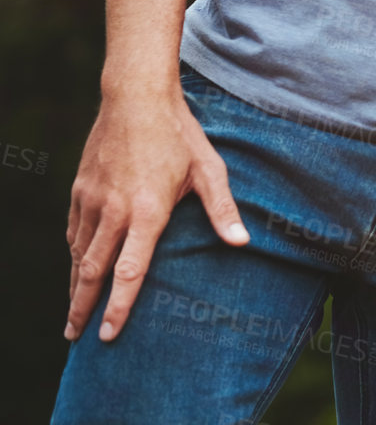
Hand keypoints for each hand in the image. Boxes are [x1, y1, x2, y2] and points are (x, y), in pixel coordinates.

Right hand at [65, 88, 249, 342]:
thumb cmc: (180, 135)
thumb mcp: (209, 169)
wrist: (136, 97)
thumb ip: (222, 209)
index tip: (108, 334)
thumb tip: (242, 242)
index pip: (130, 271)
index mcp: (147, 210)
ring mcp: (93, 200)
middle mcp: (114, 210)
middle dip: (84, 308)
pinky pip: (74, 231)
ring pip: (79, 254)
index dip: (118, 306)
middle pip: (94, 271)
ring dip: (74, 287)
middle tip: (77, 337)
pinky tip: (77, 268)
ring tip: (73, 314)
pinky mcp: (80, 189)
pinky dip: (74, 255)